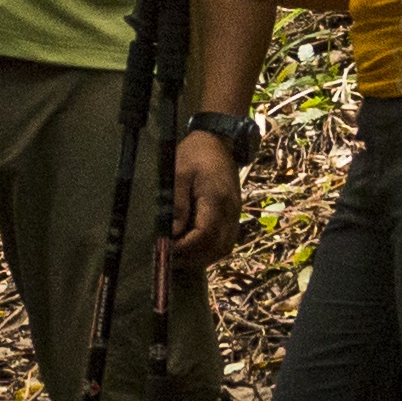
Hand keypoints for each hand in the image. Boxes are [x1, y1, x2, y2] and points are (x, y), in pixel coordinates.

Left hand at [166, 127, 245, 268]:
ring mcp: (235, 215)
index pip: (205, 234)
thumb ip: (177, 203)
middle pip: (217, 247)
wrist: (218, 142)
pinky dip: (209, 251)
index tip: (165, 249)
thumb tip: (172, 233)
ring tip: (179, 257)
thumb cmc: (195, 155)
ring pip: (223, 249)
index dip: (185, 247)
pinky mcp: (234, 216)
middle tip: (169, 258)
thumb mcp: (179, 173)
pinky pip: (225, 242)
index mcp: (217, 199)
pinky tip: (192, 249)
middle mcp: (231, 211)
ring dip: (202, 257)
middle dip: (193, 258)